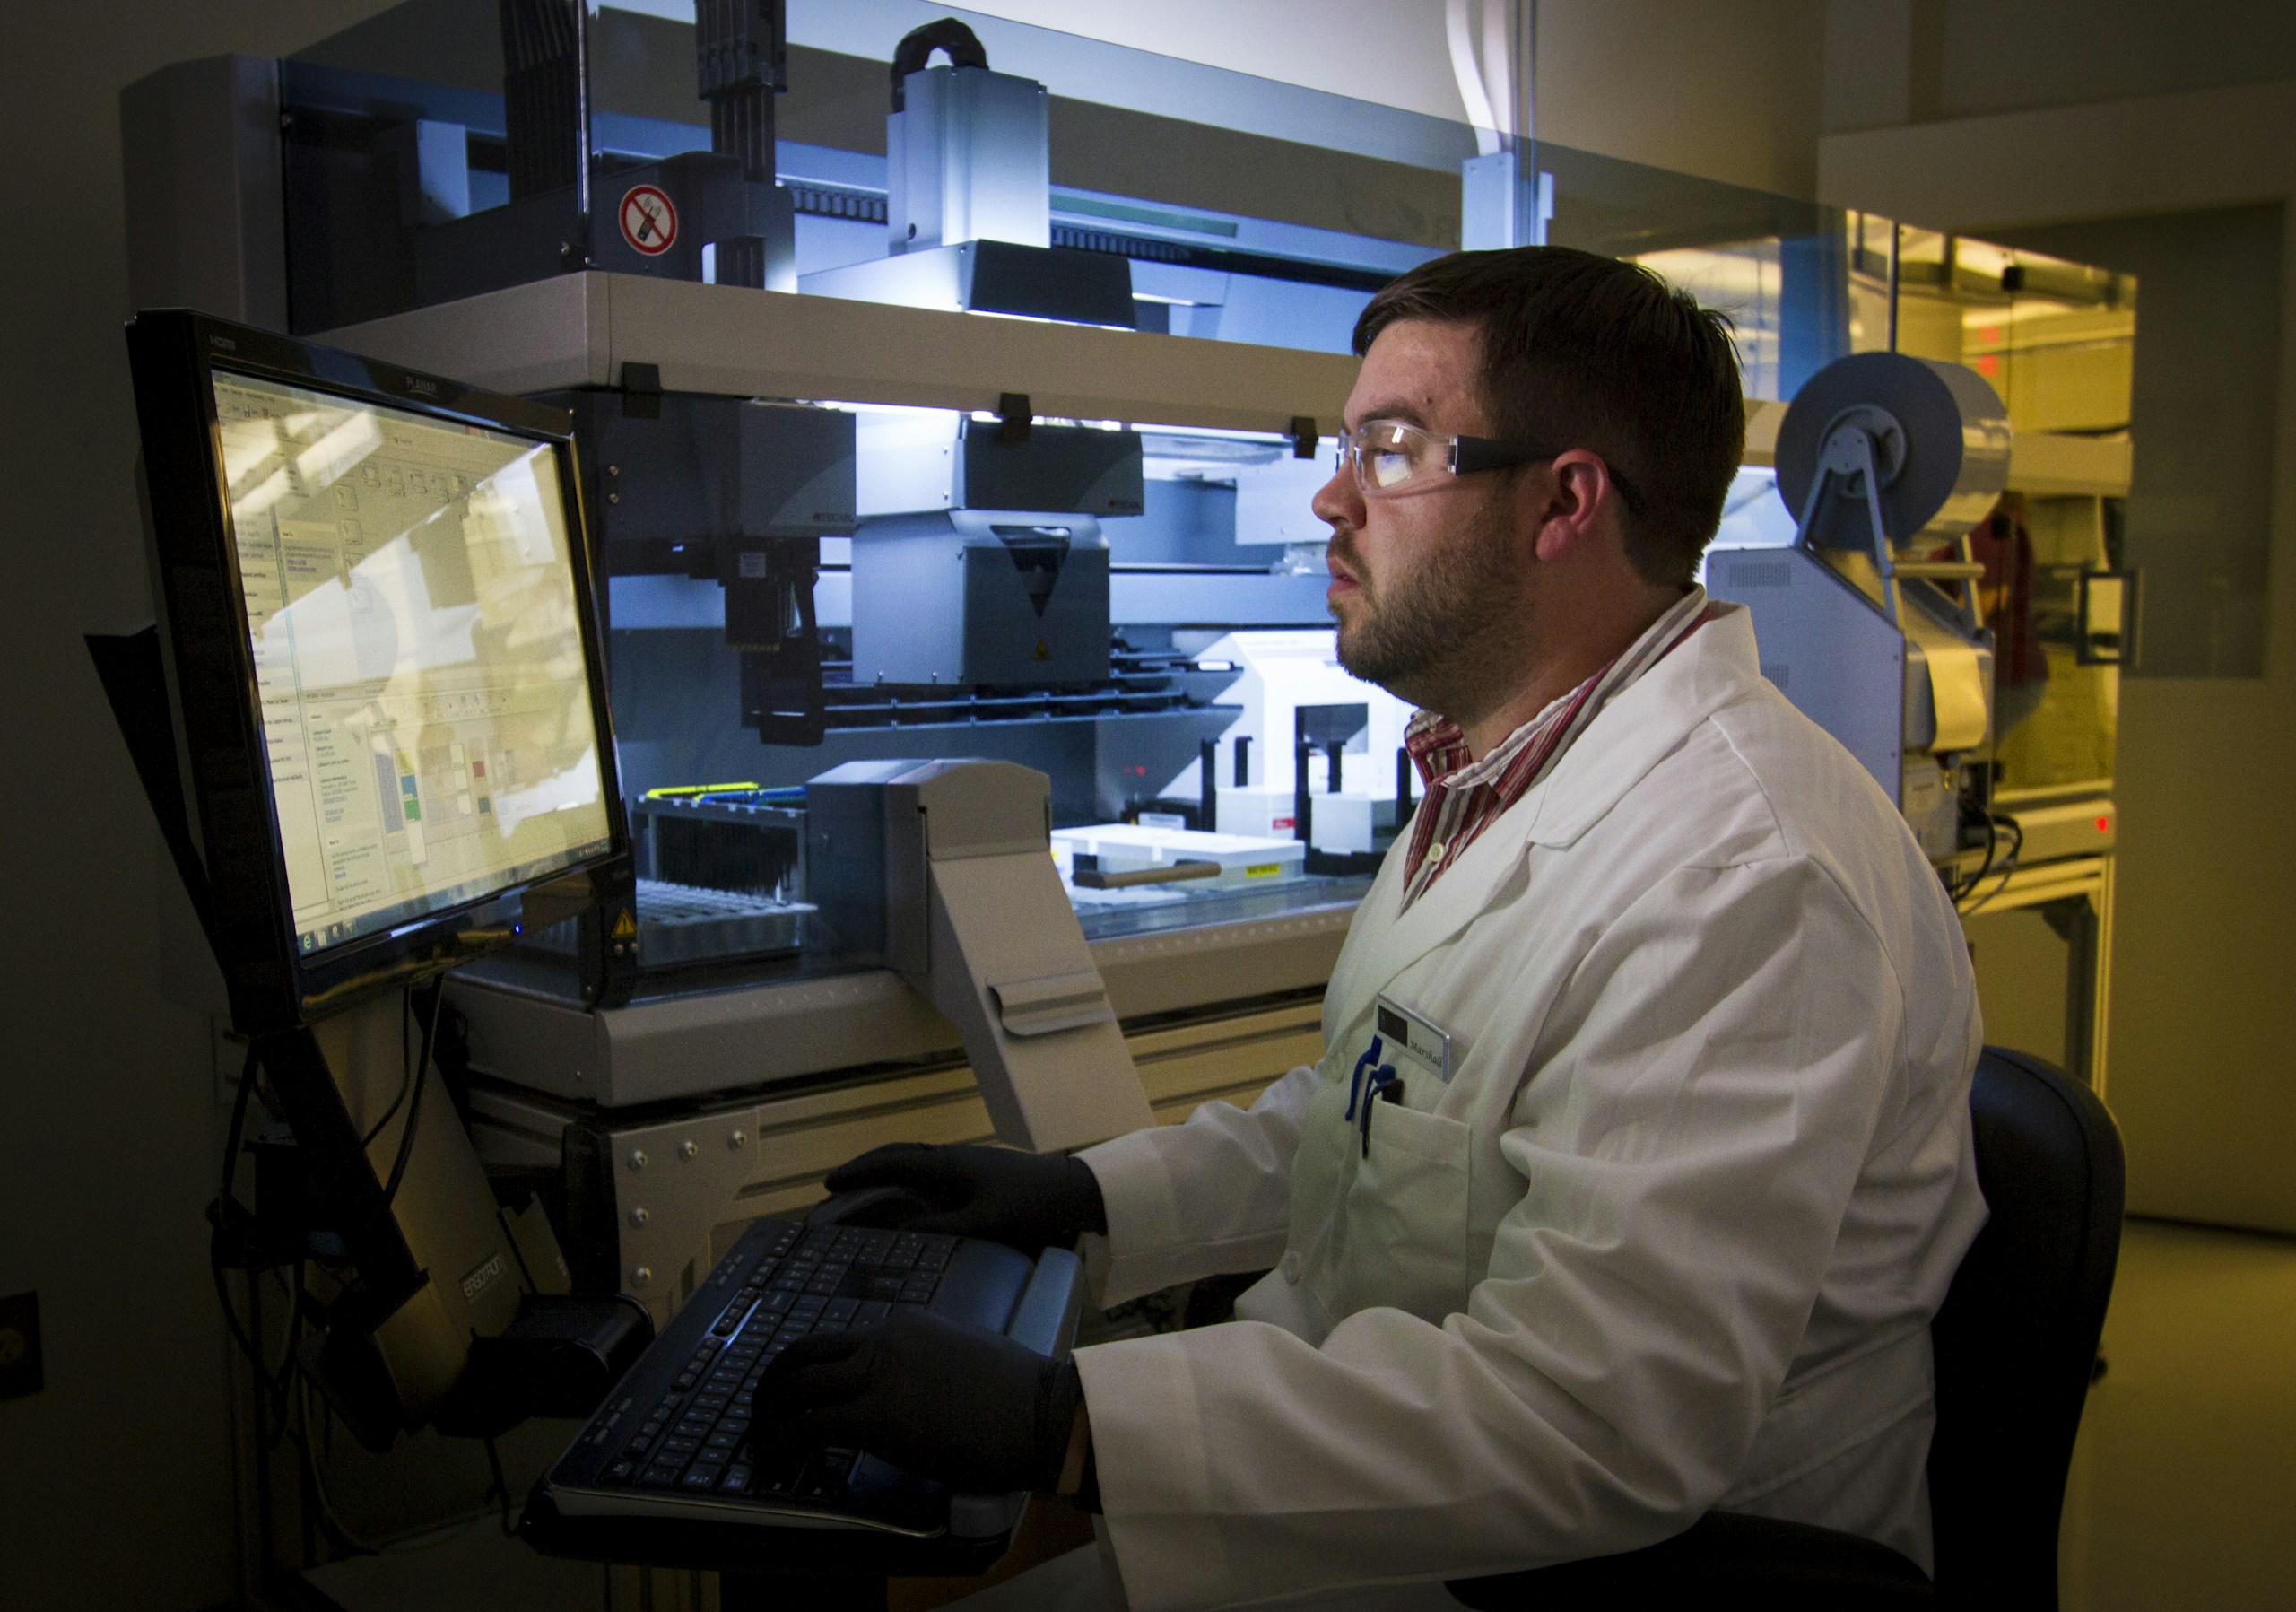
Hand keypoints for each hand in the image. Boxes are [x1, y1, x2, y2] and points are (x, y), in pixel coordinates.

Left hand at [750, 1305, 1083, 1494]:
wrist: (1040, 1414)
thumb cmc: (1016, 1394)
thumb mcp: (964, 1355)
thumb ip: (926, 1361)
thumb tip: (905, 1389)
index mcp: (906, 1323)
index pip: (838, 1340)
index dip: (808, 1369)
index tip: (797, 1393)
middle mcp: (884, 1339)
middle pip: (803, 1353)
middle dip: (771, 1383)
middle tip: (761, 1410)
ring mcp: (878, 1375)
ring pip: (796, 1386)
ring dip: (768, 1414)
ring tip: (759, 1438)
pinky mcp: (875, 1418)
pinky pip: (808, 1427)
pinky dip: (781, 1442)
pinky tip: (774, 1458)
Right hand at [822, 1142, 1105, 1251]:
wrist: (1072, 1190)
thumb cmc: (1030, 1205)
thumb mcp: (984, 1223)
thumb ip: (941, 1229)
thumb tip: (897, 1235)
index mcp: (948, 1164)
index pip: (892, 1163)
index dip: (859, 1173)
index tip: (829, 1183)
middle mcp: (951, 1156)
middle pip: (898, 1154)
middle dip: (865, 1167)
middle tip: (837, 1184)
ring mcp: (964, 1161)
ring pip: (914, 1157)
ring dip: (885, 1169)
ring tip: (863, 1188)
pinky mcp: (976, 1170)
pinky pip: (929, 1166)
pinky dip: (907, 1175)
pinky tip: (908, 1193)